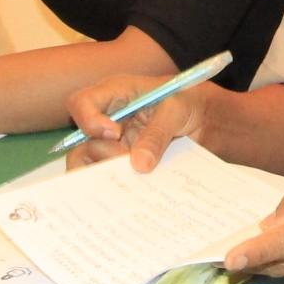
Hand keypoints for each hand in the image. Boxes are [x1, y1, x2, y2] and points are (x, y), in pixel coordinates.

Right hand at [61, 74, 208, 172]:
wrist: (204, 118)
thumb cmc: (187, 101)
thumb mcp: (176, 110)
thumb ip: (157, 134)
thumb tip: (139, 165)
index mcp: (114, 93)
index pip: (81, 103)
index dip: (89, 120)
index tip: (115, 133)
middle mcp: (106, 119)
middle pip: (80, 140)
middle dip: (100, 155)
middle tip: (127, 161)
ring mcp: (112, 143)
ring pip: (89, 163)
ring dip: (106, 173)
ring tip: (133, 178)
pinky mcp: (122, 161)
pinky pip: (108, 177)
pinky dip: (117, 185)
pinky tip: (135, 190)